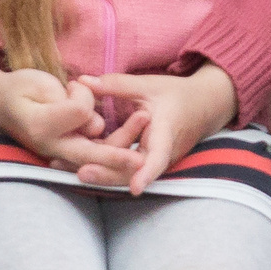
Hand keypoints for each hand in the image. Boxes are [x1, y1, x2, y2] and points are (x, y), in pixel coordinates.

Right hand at [0, 60, 142, 176]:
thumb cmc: (17, 89)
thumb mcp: (37, 83)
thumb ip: (66, 102)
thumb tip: (94, 123)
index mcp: (40, 125)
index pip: (78, 112)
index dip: (84, 95)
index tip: (76, 83)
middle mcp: (49, 146)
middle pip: (88, 153)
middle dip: (116, 157)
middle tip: (140, 160)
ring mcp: (57, 154)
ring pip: (93, 160)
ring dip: (119, 154)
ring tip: (143, 149)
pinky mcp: (66, 154)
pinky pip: (92, 159)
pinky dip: (111, 156)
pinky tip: (131, 151)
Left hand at [71, 64, 238, 193]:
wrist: (202, 107)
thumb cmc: (175, 94)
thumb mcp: (148, 85)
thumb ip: (115, 84)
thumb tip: (81, 80)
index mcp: (166, 132)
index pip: (158, 156)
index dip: (146, 173)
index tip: (135, 188)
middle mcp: (162, 153)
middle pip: (134, 171)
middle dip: (108, 175)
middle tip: (81, 173)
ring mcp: (153, 162)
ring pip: (125, 173)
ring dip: (99, 173)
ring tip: (67, 170)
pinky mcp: (143, 163)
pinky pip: (123, 168)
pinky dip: (102, 166)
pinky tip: (73, 164)